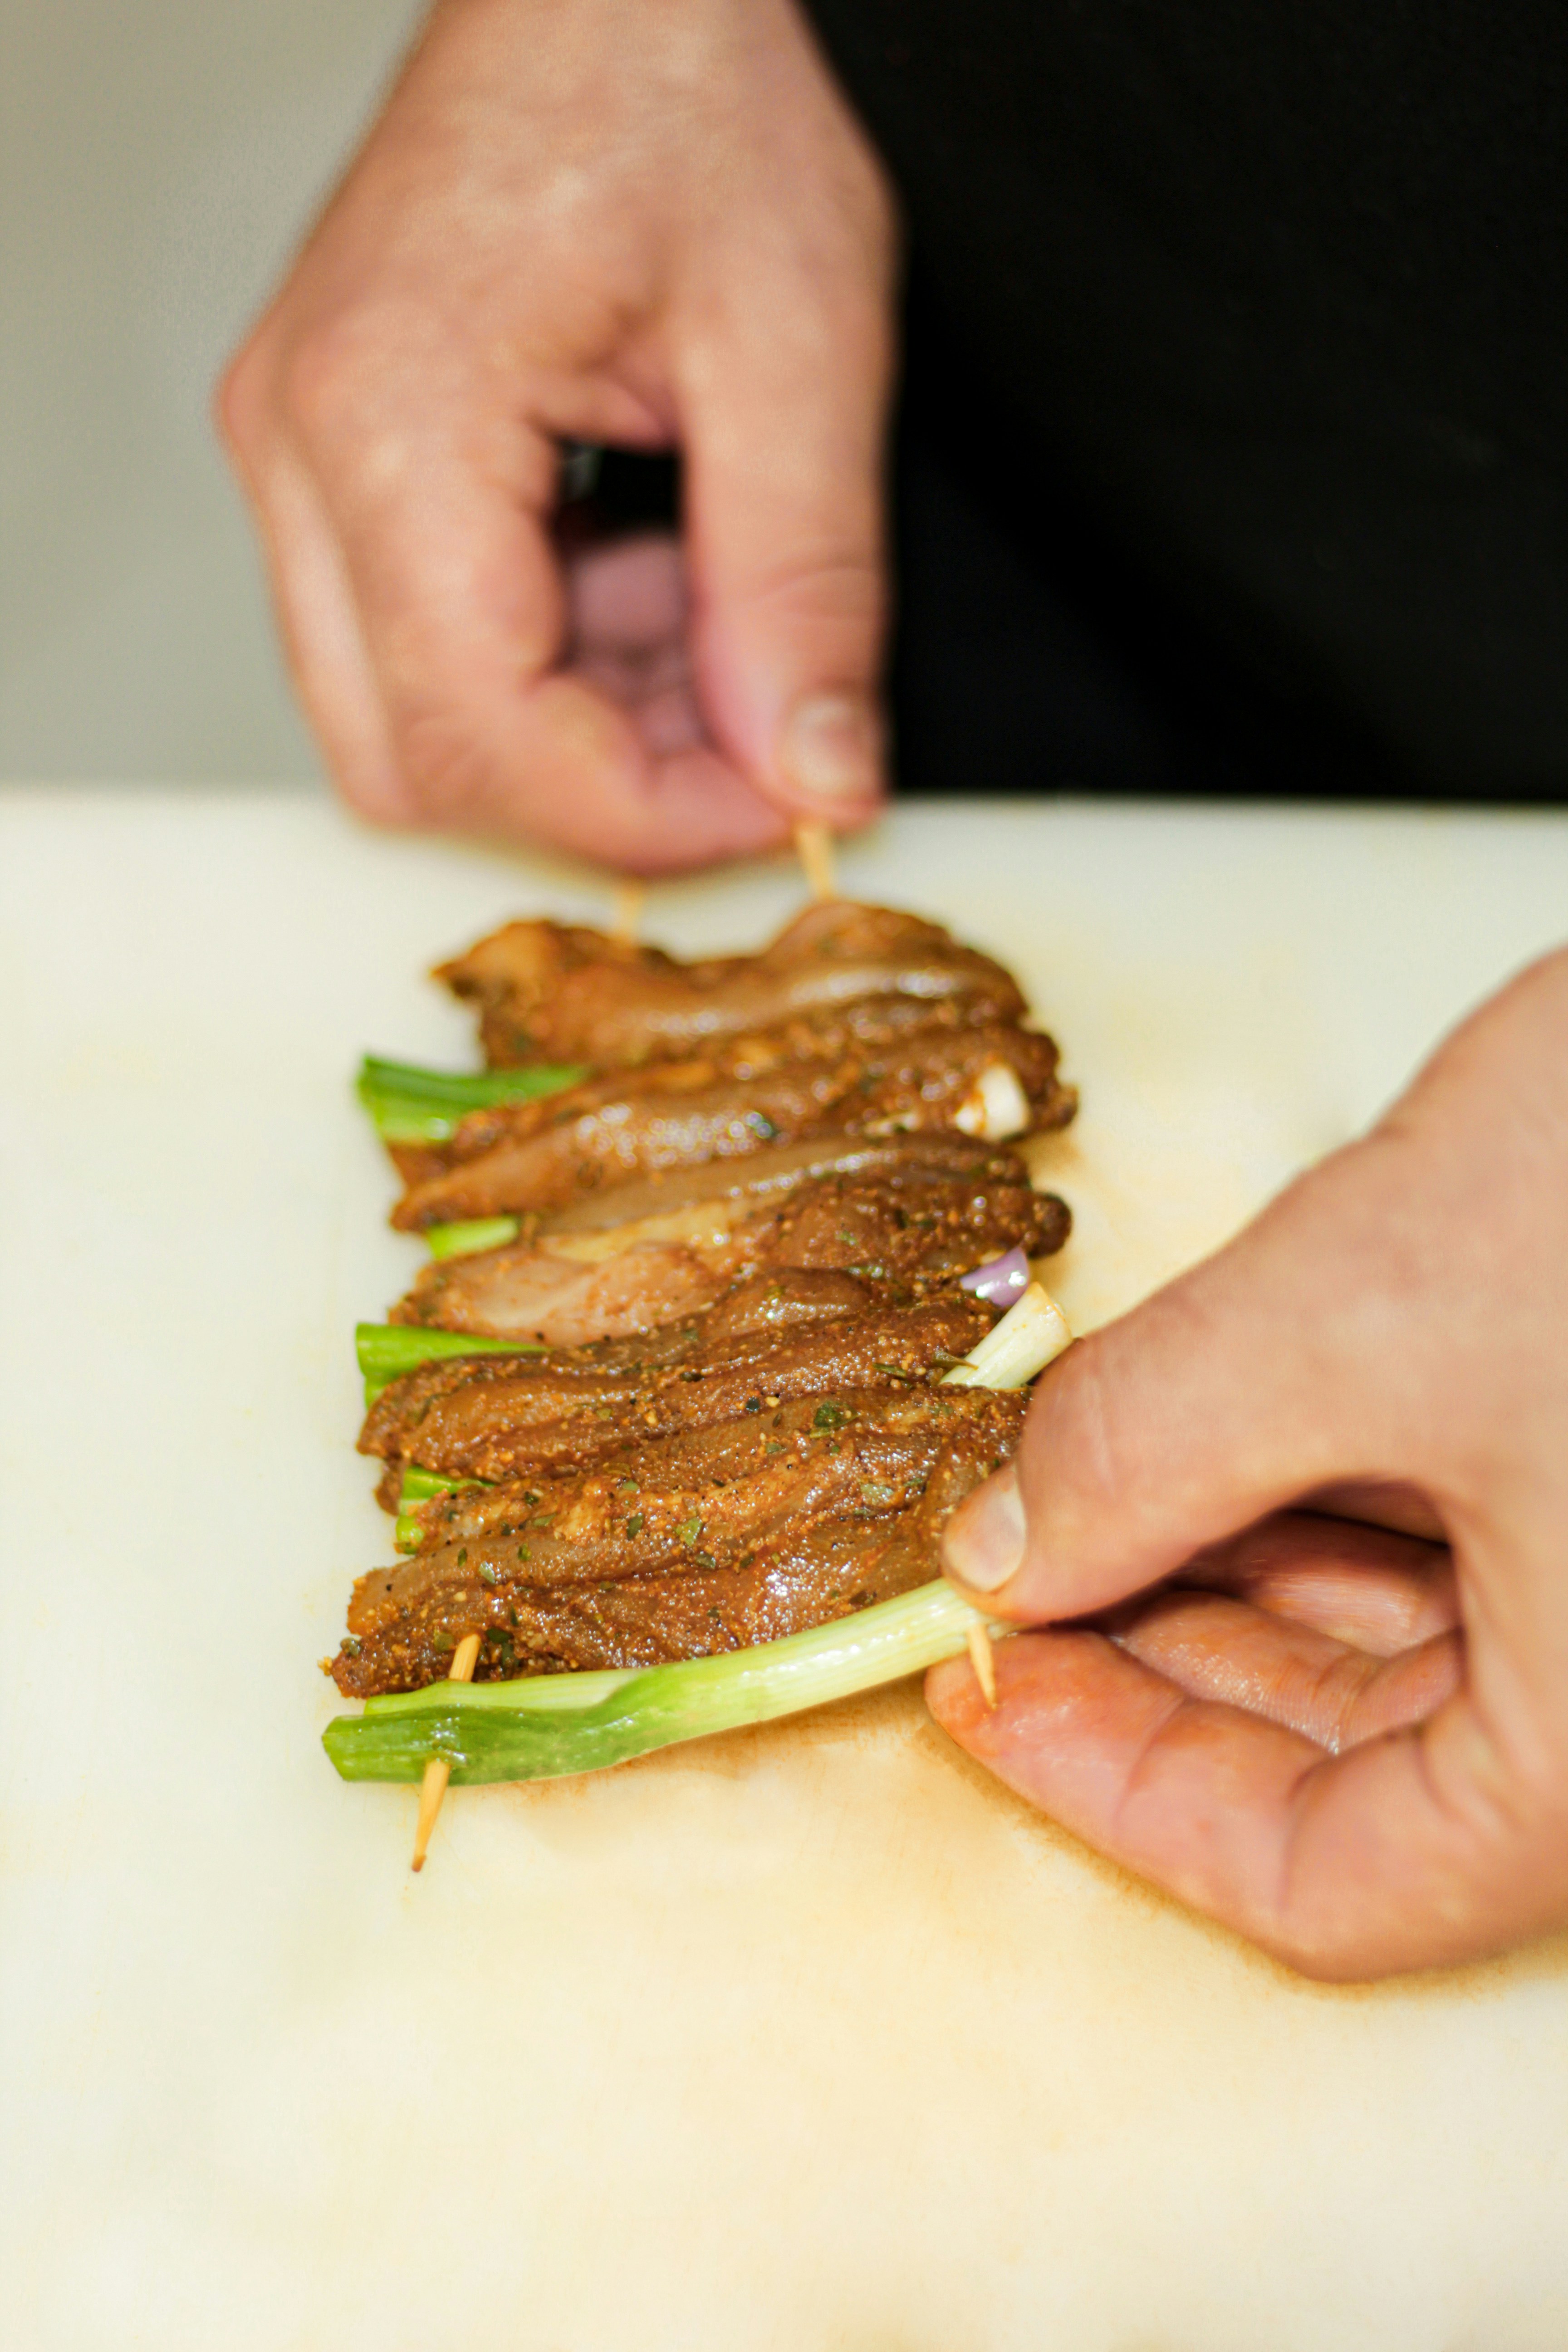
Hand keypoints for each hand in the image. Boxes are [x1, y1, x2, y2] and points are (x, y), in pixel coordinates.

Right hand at [219, 0, 895, 870]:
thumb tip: (819, 776)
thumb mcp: (799, 343)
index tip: (789, 802)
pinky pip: (419, 647)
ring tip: (718, 620)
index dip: (649, 818)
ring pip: (411, 723)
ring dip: (582, 729)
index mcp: (391, 417)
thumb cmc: (684, 85)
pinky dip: (555, 663)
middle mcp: (300, 451)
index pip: (485, 736)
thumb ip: (805, 588)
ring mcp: (300, 458)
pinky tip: (656, 580)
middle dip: (603, 794)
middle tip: (757, 738)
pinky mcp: (335, 461)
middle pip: (414, 763)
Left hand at [933, 947, 1567, 1979]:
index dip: (1122, 1794)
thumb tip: (1003, 1543)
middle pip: (1352, 1766)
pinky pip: (1445, 1531)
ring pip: (1390, 1641)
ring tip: (1059, 1475)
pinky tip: (1182, 1409)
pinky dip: (1302, 1482)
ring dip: (1211, 1562)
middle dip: (1152, 1661)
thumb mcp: (1374, 1309)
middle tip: (993, 1571)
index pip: (1332, 1881)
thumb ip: (1162, 1441)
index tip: (977, 1692)